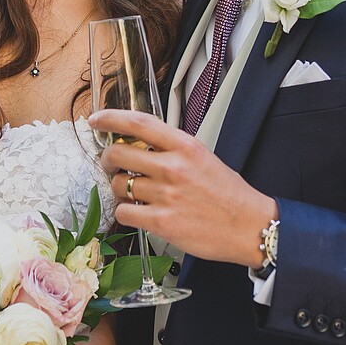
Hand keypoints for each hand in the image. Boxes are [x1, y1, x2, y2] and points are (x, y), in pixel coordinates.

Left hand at [89, 110, 275, 267]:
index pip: (139, 123)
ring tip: (135, 193)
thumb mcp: (203, 158)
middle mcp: (173, 167)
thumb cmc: (228, 194)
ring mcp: (166, 195)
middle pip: (118, 153)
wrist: (248, 227)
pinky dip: (127, 213)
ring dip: (121, 188)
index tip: (97, 118)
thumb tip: (140, 145)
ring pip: (120, 185)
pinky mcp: (162, 222)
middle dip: (109, 159)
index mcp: (185, 146)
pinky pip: (125, 212)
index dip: (111, 118)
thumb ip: (172, 150)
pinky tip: (140, 213)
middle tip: (112, 164)